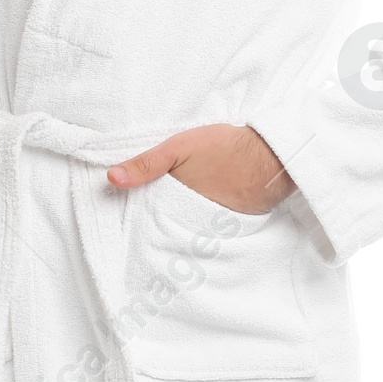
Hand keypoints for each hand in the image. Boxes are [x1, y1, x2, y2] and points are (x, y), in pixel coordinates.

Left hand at [107, 123, 293, 214]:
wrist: (271, 156)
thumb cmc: (223, 148)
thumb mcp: (178, 148)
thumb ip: (146, 163)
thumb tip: (111, 178)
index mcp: (175, 206)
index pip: (147, 218)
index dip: (137, 216)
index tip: (129, 217)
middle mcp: (192, 224)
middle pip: (166, 228)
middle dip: (156, 227)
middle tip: (146, 227)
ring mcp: (213, 228)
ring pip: (186, 232)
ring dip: (178, 228)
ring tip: (168, 225)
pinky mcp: (230, 228)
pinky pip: (208, 233)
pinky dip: (200, 228)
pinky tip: (197, 220)